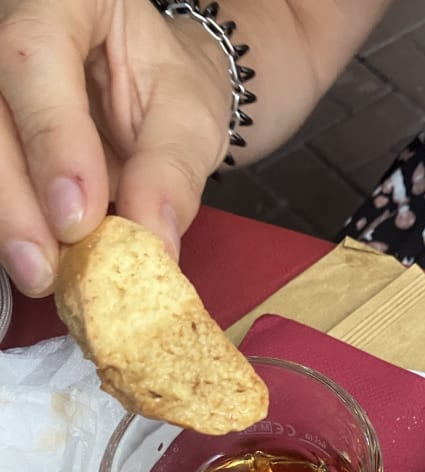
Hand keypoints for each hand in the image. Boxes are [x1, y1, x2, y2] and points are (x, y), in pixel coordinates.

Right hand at [0, 0, 231, 296]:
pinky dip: (10, 220)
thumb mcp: (189, 118)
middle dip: (14, 198)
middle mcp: (6, 26)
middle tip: (43, 268)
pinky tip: (33, 259)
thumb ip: (169, 171)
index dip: (51, 139)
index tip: (77, 215)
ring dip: (5, 218)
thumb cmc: (169, 86)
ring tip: (39, 275)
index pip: (34, 57)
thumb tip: (153, 240)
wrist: (150, 84)